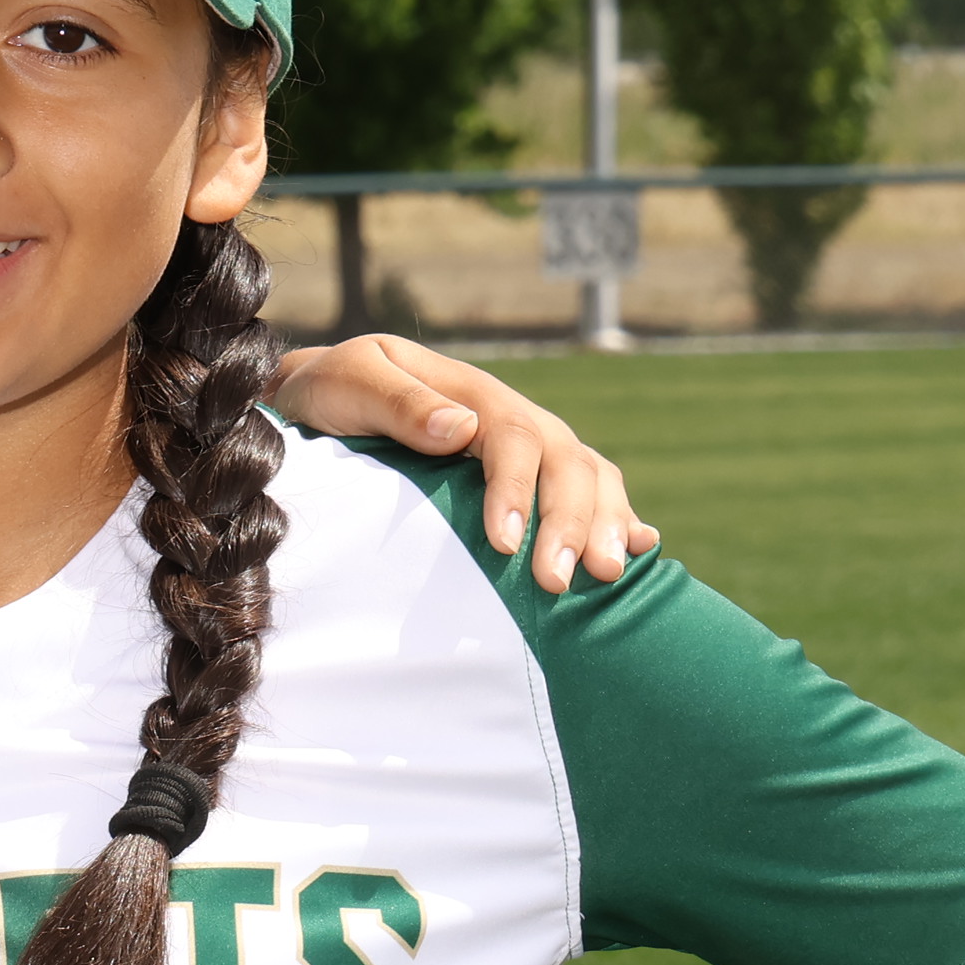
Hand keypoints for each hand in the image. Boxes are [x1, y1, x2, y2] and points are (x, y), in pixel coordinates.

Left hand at [265, 334, 660, 593]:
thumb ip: (398, 403)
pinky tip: (639, 549)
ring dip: (605, 525)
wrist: (325, 396)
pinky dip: (618, 518)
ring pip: (589, 476)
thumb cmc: (332, 392)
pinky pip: (588, 491)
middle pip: (564, 461)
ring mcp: (528, 448)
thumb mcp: (350, 382)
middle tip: (558, 582)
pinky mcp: (530, 479)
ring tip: (606, 576)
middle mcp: (510, 418)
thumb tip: (459, 428)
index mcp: (471, 392)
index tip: (505, 544)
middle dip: (570, 522)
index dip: (516, 490)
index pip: (513, 438)